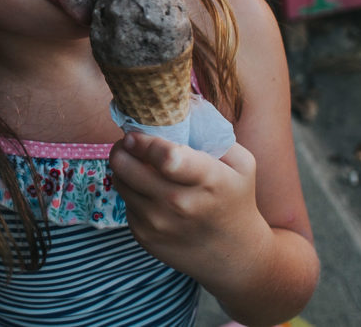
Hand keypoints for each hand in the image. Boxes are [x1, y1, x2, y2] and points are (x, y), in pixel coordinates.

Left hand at [108, 132, 271, 279]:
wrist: (235, 256)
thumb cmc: (237, 200)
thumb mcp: (241, 164)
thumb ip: (213, 134)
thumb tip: (183, 105)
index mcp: (208, 181)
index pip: (166, 158)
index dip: (144, 141)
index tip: (136, 133)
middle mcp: (180, 204)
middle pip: (126, 166)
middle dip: (122, 147)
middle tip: (129, 142)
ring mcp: (159, 223)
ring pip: (119, 181)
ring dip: (124, 167)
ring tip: (137, 162)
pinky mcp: (144, 237)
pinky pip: (125, 201)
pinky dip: (132, 190)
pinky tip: (149, 190)